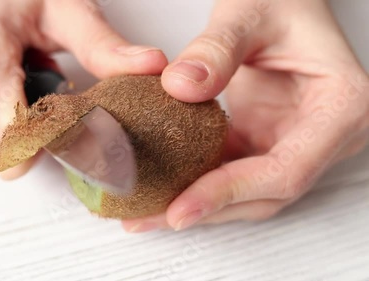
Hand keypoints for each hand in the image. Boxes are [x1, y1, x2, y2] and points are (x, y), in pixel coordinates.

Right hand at [0, 0, 167, 178]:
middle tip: (55, 85)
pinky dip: (8, 112)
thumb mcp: (66, 7)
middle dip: (39, 127)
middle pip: (8, 142)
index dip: (47, 145)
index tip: (77, 136)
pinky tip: (15, 79)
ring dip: (24, 118)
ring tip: (31, 74)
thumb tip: (148, 67)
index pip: (8, 132)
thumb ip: (103, 44)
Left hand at [123, 0, 368, 231]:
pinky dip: (196, 182)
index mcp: (340, 108)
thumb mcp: (250, 11)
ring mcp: (294, 143)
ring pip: (246, 193)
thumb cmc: (282, 3)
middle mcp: (323, 136)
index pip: (285, 171)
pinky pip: (231, 172)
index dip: (230, 194)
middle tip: (148, 219)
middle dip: (205, 210)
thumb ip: (217, 47)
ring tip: (144, 213)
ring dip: (195, 203)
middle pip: (264, 194)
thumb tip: (178, 87)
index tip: (180, 209)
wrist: (284, 5)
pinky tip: (160, 185)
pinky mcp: (266, 142)